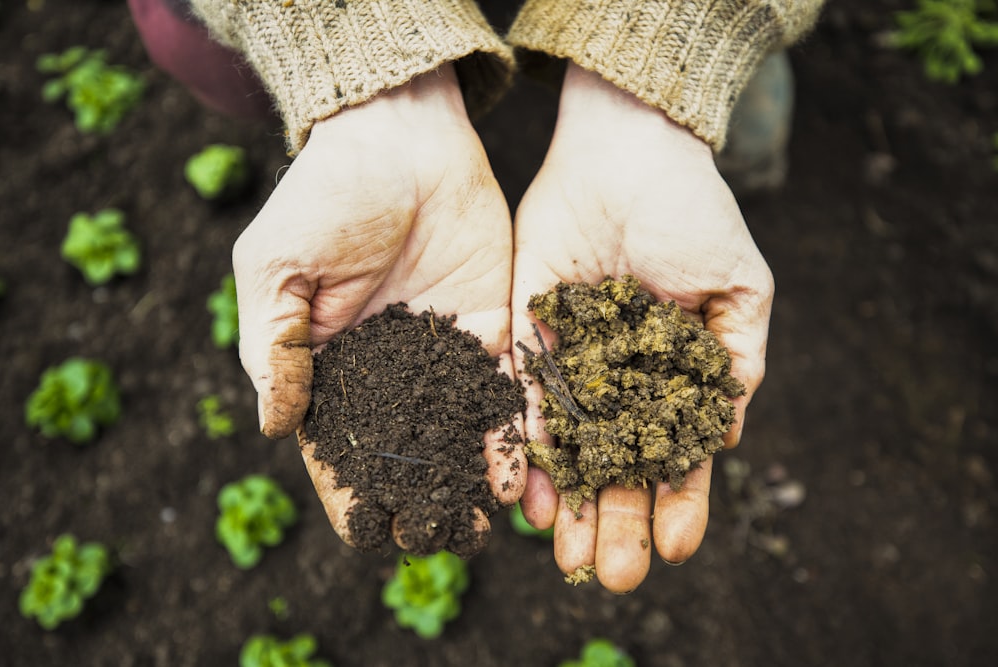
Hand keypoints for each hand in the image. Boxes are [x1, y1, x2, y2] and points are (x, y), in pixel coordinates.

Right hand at [232, 65, 523, 552]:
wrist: (400, 137)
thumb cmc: (325, 196)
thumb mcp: (276, 268)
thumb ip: (274, 346)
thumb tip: (274, 426)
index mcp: (332, 364)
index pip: (338, 445)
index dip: (349, 492)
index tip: (366, 533)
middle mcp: (391, 370)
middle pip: (403, 452)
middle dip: (416, 500)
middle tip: (433, 542)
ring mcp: (444, 353)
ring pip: (456, 433)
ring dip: (464, 482)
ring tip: (479, 531)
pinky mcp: (493, 328)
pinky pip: (501, 391)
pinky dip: (505, 434)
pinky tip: (513, 476)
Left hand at [512, 64, 773, 592]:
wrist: (628, 154)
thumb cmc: (694, 214)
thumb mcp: (739, 291)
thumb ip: (735, 364)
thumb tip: (728, 440)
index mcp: (674, 372)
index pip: (676, 453)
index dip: (680, 502)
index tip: (675, 550)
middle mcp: (620, 377)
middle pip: (619, 464)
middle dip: (619, 521)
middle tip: (615, 577)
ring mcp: (573, 360)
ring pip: (571, 448)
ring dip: (572, 503)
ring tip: (570, 558)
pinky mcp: (528, 335)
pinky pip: (526, 400)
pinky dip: (528, 447)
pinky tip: (530, 497)